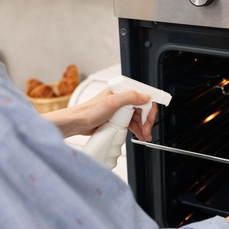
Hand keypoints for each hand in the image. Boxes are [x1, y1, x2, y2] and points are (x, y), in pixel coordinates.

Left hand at [43, 88, 157, 140]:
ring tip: (144, 136)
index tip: (151, 118)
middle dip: (146, 121)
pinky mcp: (117, 119)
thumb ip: (130, 97)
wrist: (77, 124)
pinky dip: (137, 130)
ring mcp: (119, 110)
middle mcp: (121, 99)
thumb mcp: (111, 102)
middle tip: (147, 131)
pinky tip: (139, 135)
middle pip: (141, 109)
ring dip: (143, 127)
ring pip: (137, 118)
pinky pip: (131, 124)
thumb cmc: (88, 111)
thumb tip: (146, 96)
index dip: (149, 108)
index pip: (142, 97)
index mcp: (120, 91)